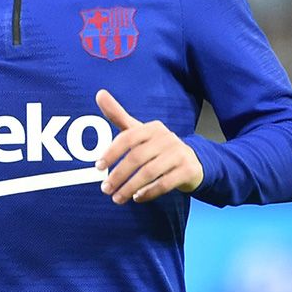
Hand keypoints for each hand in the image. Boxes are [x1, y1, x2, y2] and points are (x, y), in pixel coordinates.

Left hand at [94, 89, 203, 204]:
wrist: (193, 161)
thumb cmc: (157, 146)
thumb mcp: (138, 131)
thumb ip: (118, 115)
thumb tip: (99, 93)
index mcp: (152, 128)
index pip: (127, 138)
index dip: (111, 153)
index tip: (98, 167)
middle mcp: (167, 138)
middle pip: (137, 158)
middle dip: (118, 175)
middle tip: (105, 189)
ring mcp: (179, 154)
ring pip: (149, 172)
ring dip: (130, 187)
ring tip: (117, 198)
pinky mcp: (188, 170)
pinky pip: (164, 183)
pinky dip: (149, 192)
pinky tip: (137, 197)